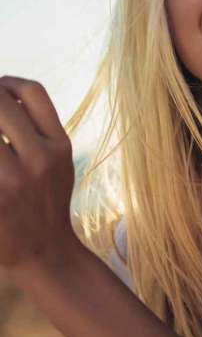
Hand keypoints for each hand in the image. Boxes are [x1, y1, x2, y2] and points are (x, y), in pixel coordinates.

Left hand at [0, 76, 77, 273]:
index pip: (32, 93)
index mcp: (60, 145)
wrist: (45, 253)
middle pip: (0, 104)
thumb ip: (39, 132)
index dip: (8, 82)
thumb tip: (4, 96)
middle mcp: (40, 158)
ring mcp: (14, 180)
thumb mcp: (59, 163)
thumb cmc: (46, 203)